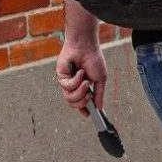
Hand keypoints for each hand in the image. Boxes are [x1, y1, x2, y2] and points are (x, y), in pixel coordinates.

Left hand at [56, 0, 106, 115]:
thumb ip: (99, 94)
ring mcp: (67, 82)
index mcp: (83, 87)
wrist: (86, 46)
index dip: (84, 110)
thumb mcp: (101, 79)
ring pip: (70, 99)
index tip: (88, 115)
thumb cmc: (94, 59)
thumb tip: (100, 107)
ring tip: (85, 81)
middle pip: (75, 104)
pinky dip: (76, 81)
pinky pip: (67, 87)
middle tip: (89, 94)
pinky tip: (80, 72)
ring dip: (80, 91)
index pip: (81, 102)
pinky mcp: (61, 77)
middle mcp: (74, 86)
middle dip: (83, 102)